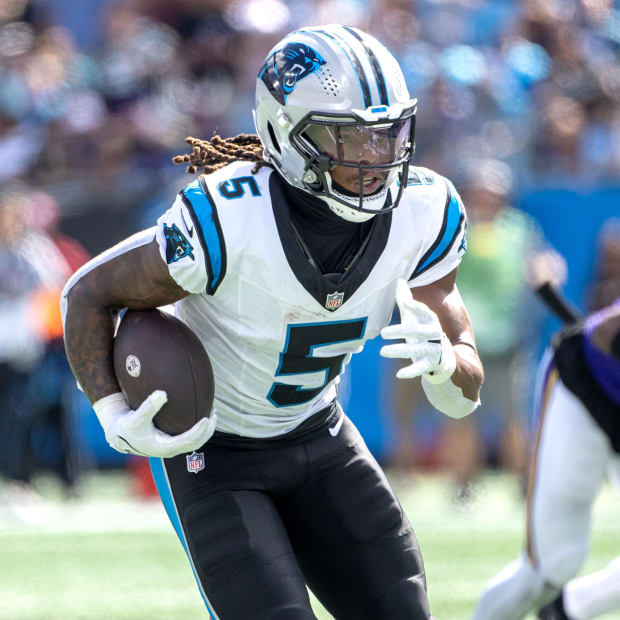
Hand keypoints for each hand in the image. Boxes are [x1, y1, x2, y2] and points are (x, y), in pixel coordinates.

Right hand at [93, 391, 216, 457]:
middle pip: (196, 444)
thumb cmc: (128, 427)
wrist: (120, 436)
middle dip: (207, 431)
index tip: (207, 418)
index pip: (188, 441)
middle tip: (213, 414)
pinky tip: (200, 413)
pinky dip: (197, 428)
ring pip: (195, 442)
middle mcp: (170, 450)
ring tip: (212, 413)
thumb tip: (162, 394)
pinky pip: (189, 437)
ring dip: (205, 430)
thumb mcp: (136, 417)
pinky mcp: (171, 442)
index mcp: (164, 447)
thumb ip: (149, 406)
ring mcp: (172, 447)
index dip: (199, 431)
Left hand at [380, 278, 455, 382]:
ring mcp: (435, 350)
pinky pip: (421, 368)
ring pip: (417, 350)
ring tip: (382, 351)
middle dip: (401, 331)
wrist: (446, 358)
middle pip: (419, 331)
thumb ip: (407, 301)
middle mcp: (435, 335)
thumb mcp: (416, 318)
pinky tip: (399, 374)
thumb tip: (399, 280)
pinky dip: (411, 371)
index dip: (416, 308)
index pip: (425, 313)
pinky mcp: (432, 365)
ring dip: (400, 350)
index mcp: (431, 321)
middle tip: (382, 332)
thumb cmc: (424, 333)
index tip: (406, 304)